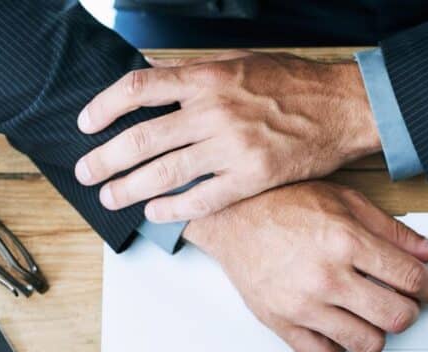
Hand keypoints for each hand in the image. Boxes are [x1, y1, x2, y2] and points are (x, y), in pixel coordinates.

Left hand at [74, 52, 380, 222]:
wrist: (342, 108)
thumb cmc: (294, 84)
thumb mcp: (240, 62)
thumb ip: (195, 73)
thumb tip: (154, 74)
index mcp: (207, 79)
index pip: (139, 90)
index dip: (104, 108)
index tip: (86, 124)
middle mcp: (214, 111)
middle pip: (143, 137)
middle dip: (106, 159)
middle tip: (86, 174)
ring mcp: (232, 147)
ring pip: (166, 171)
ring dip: (130, 188)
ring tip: (110, 198)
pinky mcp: (252, 177)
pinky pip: (203, 198)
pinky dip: (174, 208)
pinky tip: (155, 213)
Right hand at [184, 182, 427, 351]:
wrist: (231, 215)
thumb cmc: (284, 204)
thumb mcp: (347, 203)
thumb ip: (394, 232)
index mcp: (347, 241)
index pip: (410, 278)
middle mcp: (326, 276)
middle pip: (395, 318)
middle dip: (410, 313)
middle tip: (404, 304)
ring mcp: (303, 304)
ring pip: (366, 344)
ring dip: (377, 334)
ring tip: (369, 317)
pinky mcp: (281, 323)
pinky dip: (338, 350)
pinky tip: (338, 329)